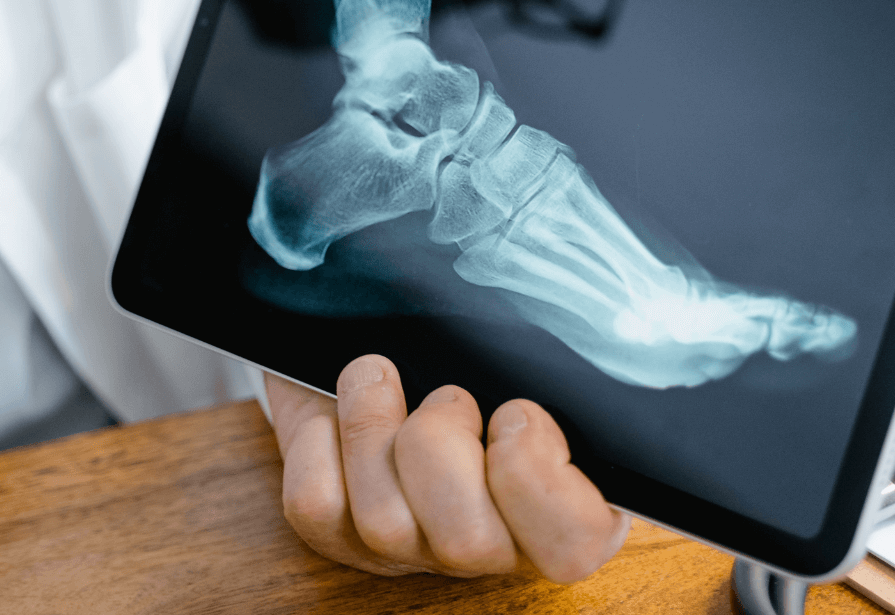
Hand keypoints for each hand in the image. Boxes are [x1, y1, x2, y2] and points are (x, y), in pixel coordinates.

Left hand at [266, 355, 628, 581]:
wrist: (382, 346)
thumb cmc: (464, 353)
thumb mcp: (521, 352)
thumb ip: (546, 366)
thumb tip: (577, 348)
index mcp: (556, 500)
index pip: (573, 542)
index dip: (538, 480)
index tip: (513, 412)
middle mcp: (486, 541)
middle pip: (467, 541)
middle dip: (443, 442)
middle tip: (444, 396)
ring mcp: (408, 548)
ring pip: (385, 523)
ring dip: (374, 425)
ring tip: (379, 381)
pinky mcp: (336, 536)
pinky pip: (318, 503)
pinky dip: (321, 439)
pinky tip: (336, 412)